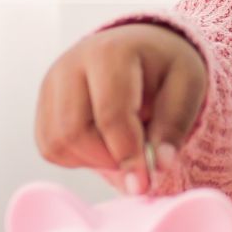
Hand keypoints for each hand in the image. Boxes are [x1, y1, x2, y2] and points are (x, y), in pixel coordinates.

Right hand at [34, 23, 207, 195]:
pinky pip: (49, 147)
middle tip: (137, 165)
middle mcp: (70, 65)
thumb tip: (159, 167)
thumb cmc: (165, 66)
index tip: (144, 184)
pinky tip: (104, 145)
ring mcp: (51, 84)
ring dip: (92, 162)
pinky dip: (77, 158)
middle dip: (107, 161)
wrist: (141, 46)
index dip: (127, 155)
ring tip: (123, 149)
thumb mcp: (187, 86)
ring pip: (57, 143)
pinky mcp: (43, 103)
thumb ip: (174, 125)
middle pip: (74, 132)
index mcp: (110, 53)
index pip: (110, 115)